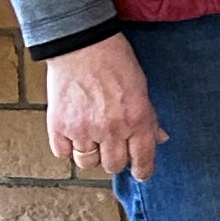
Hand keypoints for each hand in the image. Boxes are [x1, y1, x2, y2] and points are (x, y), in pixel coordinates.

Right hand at [46, 31, 164, 182]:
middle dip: (115, 161)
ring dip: (91, 155)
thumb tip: (160, 139)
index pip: (143, 158)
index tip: (141, 174)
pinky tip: (73, 134)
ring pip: (87, 163)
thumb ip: (150, 118)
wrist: (83, 46)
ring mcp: (83, 129)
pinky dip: (67, 148)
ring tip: (92, 140)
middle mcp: (111, 129)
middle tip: (113, 149)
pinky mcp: (58, 126)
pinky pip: (62, 153)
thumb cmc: (117, 63)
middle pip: (113, 166)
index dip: (143, 171)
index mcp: (137, 119)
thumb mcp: (142, 88)